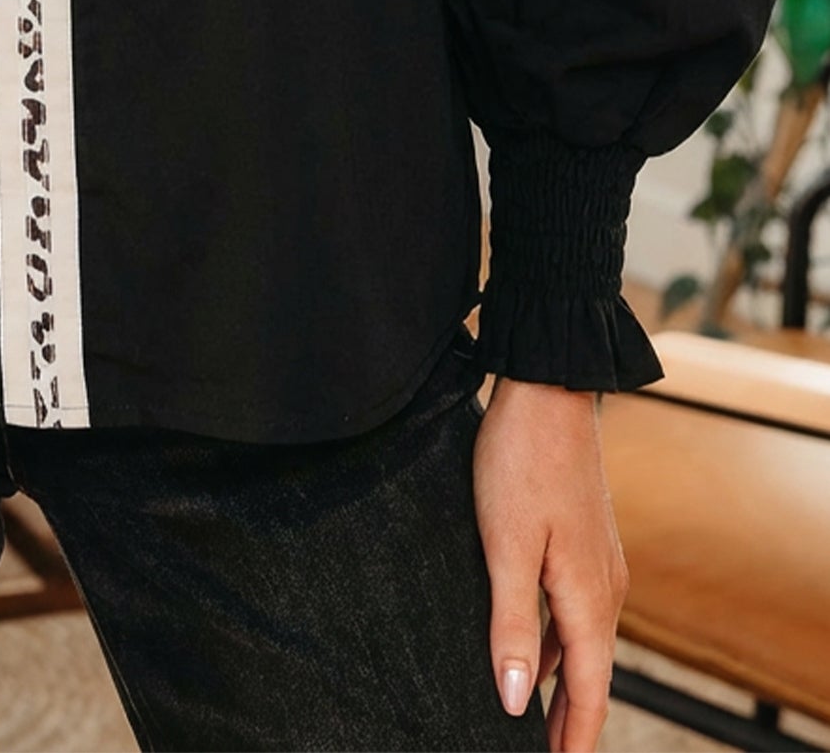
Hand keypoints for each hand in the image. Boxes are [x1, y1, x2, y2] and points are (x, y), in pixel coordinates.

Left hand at [471, 375, 629, 751]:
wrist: (548, 390)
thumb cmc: (522, 463)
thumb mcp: (504, 548)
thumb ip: (510, 625)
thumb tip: (513, 699)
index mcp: (588, 598)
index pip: (589, 691)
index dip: (575, 737)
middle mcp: (604, 587)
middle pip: (589, 673)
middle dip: (570, 720)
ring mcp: (596, 562)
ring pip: (580, 642)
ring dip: (560, 683)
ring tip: (534, 720)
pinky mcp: (581, 541)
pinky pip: (572, 610)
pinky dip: (553, 642)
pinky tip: (526, 650)